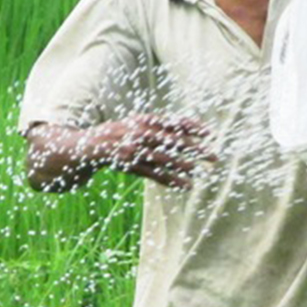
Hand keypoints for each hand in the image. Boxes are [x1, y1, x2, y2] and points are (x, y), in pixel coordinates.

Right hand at [99, 114, 216, 188]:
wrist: (94, 143)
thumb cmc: (125, 131)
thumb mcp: (141, 122)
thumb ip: (162, 124)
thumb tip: (190, 125)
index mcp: (147, 120)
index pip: (175, 122)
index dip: (193, 127)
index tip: (211, 133)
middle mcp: (143, 134)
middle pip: (173, 141)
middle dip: (195, 148)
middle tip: (213, 155)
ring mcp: (137, 150)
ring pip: (164, 159)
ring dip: (182, 165)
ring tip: (197, 170)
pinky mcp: (132, 166)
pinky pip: (155, 174)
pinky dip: (171, 180)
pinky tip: (186, 186)